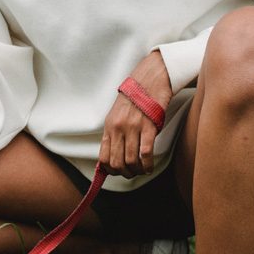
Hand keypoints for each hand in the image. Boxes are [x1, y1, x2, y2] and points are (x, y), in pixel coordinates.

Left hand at [99, 51, 172, 177]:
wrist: (149, 79)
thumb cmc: (135, 98)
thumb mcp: (117, 115)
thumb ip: (115, 134)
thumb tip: (114, 156)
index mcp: (109, 127)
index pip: (103, 157)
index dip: (110, 170)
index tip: (118, 172)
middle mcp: (118, 128)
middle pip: (117, 162)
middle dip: (125, 173)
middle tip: (132, 174)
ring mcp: (133, 127)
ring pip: (131, 161)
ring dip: (137, 171)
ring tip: (142, 171)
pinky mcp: (149, 126)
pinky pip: (145, 153)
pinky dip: (147, 165)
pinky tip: (150, 167)